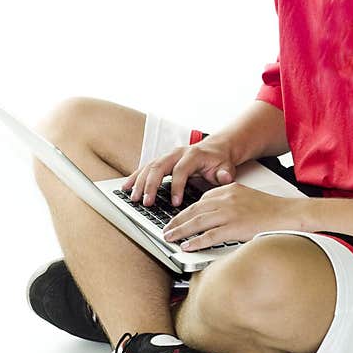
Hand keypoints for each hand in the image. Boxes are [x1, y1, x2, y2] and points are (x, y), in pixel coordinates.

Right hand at [121, 136, 236, 207]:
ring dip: (140, 182)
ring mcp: (168, 156)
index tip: (175, 203)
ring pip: (150, 166)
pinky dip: (135, 177)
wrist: (217, 149)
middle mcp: (178, 153)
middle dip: (151, 185)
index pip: (181, 170)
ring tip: (134, 198)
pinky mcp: (162, 160)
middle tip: (147, 202)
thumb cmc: (220, 160)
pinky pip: (145, 168)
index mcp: (193, 155)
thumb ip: (225, 173)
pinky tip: (126, 187)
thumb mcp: (226, 167)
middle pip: (160, 166)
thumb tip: (225, 177)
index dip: (177, 186)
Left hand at [162, 183, 302, 248]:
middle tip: (166, 229)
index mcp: (228, 189)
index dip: (187, 211)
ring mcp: (230, 213)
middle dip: (177, 220)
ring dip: (180, 231)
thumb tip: (213, 216)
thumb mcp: (246, 197)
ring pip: (197, 222)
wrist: (288, 214)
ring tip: (169, 238)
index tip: (178, 218)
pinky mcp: (235, 227)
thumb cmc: (271, 209)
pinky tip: (187, 246)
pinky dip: (196, 241)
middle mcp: (226, 199)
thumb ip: (229, 202)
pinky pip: (210, 236)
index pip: (201, 200)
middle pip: (194, 210)